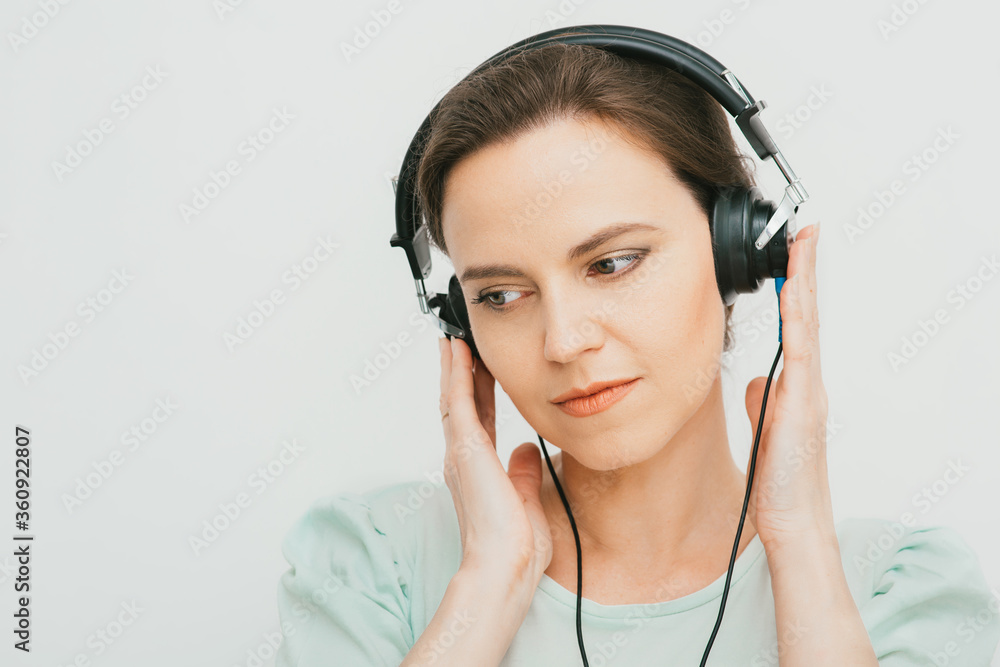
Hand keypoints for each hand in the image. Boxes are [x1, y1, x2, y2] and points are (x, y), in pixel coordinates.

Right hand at [438, 336, 552, 586]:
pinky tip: (456, 351)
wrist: (505, 563)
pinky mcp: (464, 448)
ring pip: (453, 396)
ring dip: (454, 365)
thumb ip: (524, 471)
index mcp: (478, 468)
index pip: (478, 419)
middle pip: (460, 402)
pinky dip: (455, 373)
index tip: (479, 368)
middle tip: (462, 342)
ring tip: (455, 337)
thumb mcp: (527, 498)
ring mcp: (460, 451)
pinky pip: (457, 400)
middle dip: (461, 371)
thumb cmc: (516, 545)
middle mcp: (463, 457)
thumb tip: (527, 449)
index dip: (476, 391)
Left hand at [743, 223, 836, 552]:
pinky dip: (798, 322)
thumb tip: (756, 378)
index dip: (794, 287)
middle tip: (804, 230)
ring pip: (807, 326)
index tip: (792, 252)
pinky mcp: (803, 407)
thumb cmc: (781, 478)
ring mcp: (808, 392)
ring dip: (803, 283)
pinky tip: (793, 294)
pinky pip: (800, 354)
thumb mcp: (765, 427)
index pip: (796, 325)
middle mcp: (807, 382)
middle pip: (807, 315)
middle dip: (804, 270)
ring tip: (801, 244)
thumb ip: (763, 399)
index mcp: (796, 385)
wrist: (792, 518)